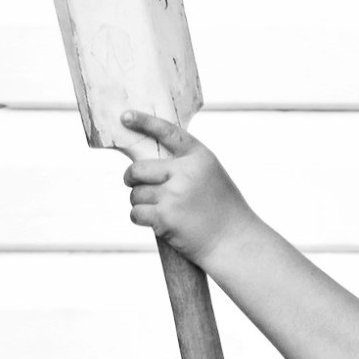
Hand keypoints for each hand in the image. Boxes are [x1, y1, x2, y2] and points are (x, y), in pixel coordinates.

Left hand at [122, 111, 255, 265]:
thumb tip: (145, 167)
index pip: (167, 132)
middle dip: (132, 179)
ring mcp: (174, 195)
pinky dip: (141, 219)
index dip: (144, 122)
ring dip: (141, 203)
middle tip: (135, 185)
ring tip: (161, 212)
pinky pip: (136, 213)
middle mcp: (186, 172)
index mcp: (200, 157)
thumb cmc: (223, 212)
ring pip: (136, 194)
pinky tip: (157, 224)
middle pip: (139, 169)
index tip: (124, 117)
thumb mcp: (211, 177)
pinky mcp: (164, 217)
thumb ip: (185, 167)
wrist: (234, 242)